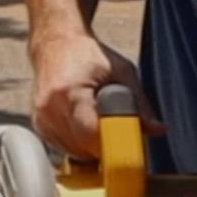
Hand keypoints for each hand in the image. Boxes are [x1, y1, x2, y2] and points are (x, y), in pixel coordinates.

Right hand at [30, 31, 160, 157]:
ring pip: (73, 152)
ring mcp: (41, 119)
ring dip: (92, 147)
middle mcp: (49, 109)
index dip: (111, 145)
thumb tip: (157, 129)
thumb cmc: (87, 55)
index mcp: (69, 92)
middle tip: (120, 132)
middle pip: (82, 148)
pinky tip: (85, 125)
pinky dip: (78, 143)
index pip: (89, 135)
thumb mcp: (121, 71)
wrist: (55, 44)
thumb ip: (140, 103)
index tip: (127, 146)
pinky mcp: (39, 125)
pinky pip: (63, 147)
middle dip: (106, 146)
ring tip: (100, 123)